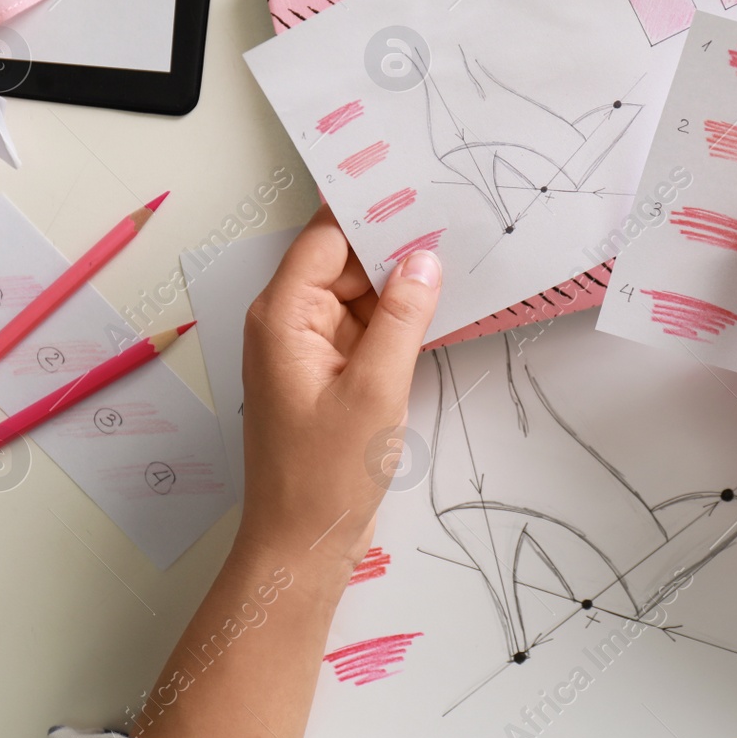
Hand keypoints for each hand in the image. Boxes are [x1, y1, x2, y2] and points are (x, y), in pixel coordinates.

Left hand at [238, 206, 440, 572]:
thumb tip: (423, 261)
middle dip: (393, 249)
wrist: (303, 545)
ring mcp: (308, 351)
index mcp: (283, 318)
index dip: (370, 213)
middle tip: (454, 229)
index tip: (418, 192)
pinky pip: (363, 330)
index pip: (325, 238)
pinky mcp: (328, 375)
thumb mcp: (376, 390)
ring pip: (358, 296)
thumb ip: (402, 318)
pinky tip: (434, 313)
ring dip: (399, 287)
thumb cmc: (324, 478)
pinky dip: (395, 322)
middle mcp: (288, 325)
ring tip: (454, 266)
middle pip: (343, 263)